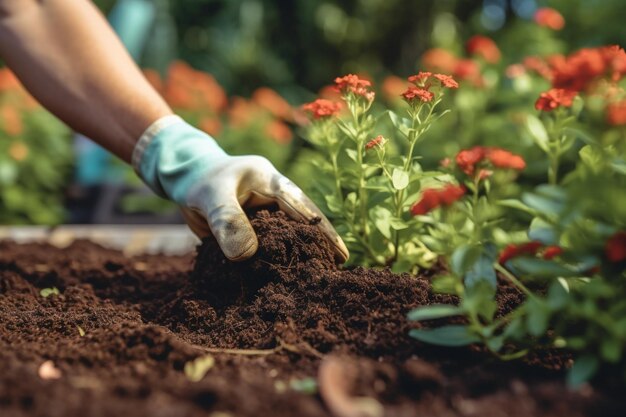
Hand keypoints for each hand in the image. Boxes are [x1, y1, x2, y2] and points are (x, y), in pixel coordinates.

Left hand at [133, 115, 348, 261]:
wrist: (185, 179)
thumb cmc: (200, 181)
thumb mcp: (212, 196)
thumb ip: (227, 221)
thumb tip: (246, 254)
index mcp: (271, 182)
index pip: (303, 208)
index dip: (323, 231)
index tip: (340, 253)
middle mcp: (273, 198)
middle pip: (303, 223)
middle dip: (319, 245)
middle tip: (337, 271)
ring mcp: (264, 215)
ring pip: (287, 237)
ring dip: (299, 255)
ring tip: (317, 278)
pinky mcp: (251, 230)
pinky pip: (267, 247)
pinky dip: (275, 261)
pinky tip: (284, 278)